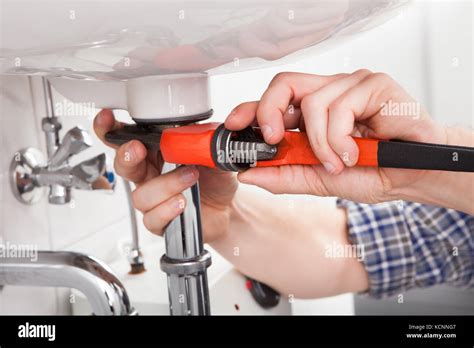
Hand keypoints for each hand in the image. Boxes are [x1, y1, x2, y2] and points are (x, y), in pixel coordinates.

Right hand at [93, 109, 237, 241]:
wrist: (227, 207)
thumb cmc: (214, 179)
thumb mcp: (210, 153)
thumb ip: (197, 139)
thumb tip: (187, 129)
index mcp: (156, 153)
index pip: (127, 139)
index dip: (111, 129)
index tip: (107, 119)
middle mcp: (150, 175)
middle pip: (123, 165)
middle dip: (127, 156)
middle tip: (138, 149)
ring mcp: (153, 199)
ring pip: (141, 194)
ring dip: (166, 184)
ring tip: (191, 177)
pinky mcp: (160, 221)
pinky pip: (152, 218)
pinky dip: (167, 209)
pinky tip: (182, 202)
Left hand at [225, 70, 446, 202]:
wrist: (414, 174)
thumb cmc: (372, 171)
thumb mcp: (318, 179)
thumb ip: (283, 176)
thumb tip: (247, 173)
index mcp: (313, 112)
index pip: (274, 100)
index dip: (250, 108)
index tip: (232, 124)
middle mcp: (329, 93)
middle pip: (284, 84)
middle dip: (269, 111)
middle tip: (272, 138)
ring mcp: (351, 85)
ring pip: (312, 103)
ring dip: (320, 144)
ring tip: (337, 163)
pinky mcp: (373, 84)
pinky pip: (340, 106)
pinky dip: (340, 138)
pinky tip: (354, 152)